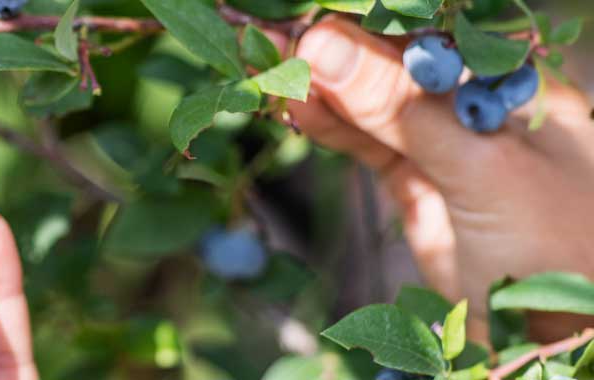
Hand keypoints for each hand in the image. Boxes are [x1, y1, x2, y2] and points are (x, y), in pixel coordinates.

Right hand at [288, 17, 593, 338]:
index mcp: (520, 81)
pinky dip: (328, 127)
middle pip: (395, 63)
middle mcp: (484, 105)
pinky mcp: (421, 187)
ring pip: (373, 104)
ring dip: (318, 87)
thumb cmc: (561, 252)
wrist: (568, 345)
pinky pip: (367, 145)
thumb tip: (319, 45)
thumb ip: (399, 108)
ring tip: (258, 66)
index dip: (367, 21)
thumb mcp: (480, 168)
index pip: (432, 33)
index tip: (306, 16)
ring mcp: (450, 147)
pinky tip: (293, 107)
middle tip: (261, 36)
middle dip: (331, 49)